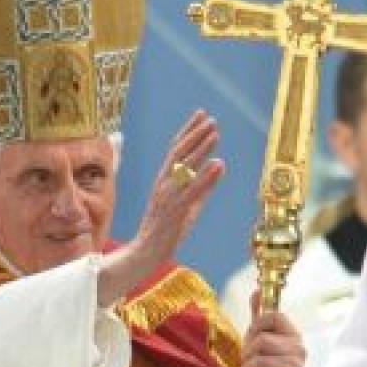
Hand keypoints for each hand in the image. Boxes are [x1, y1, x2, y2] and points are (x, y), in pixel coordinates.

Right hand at [100, 110, 223, 304]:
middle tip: (211, 119)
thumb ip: (203, 186)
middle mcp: (164, 183)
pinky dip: (206, 177)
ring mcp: (168, 196)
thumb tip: (219, 166)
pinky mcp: (175, 210)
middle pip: (179, 153)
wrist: (146, 252)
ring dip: (201, 149)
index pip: (176, 149)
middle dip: (195, 134)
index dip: (189, 130)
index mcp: (164, 180)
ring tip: (215, 133)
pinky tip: (219, 164)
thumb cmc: (167, 230)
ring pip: (184, 167)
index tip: (201, 114)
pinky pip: (193, 191)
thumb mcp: (189, 204)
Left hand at [239, 309, 304, 366]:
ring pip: (256, 359)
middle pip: (261, 339)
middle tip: (250, 364)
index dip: (256, 326)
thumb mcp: (260, 342)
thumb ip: (259, 317)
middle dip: (247, 353)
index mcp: (294, 335)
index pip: (274, 316)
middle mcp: (299, 349)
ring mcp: (295, 366)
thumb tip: (257, 291)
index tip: (251, 339)